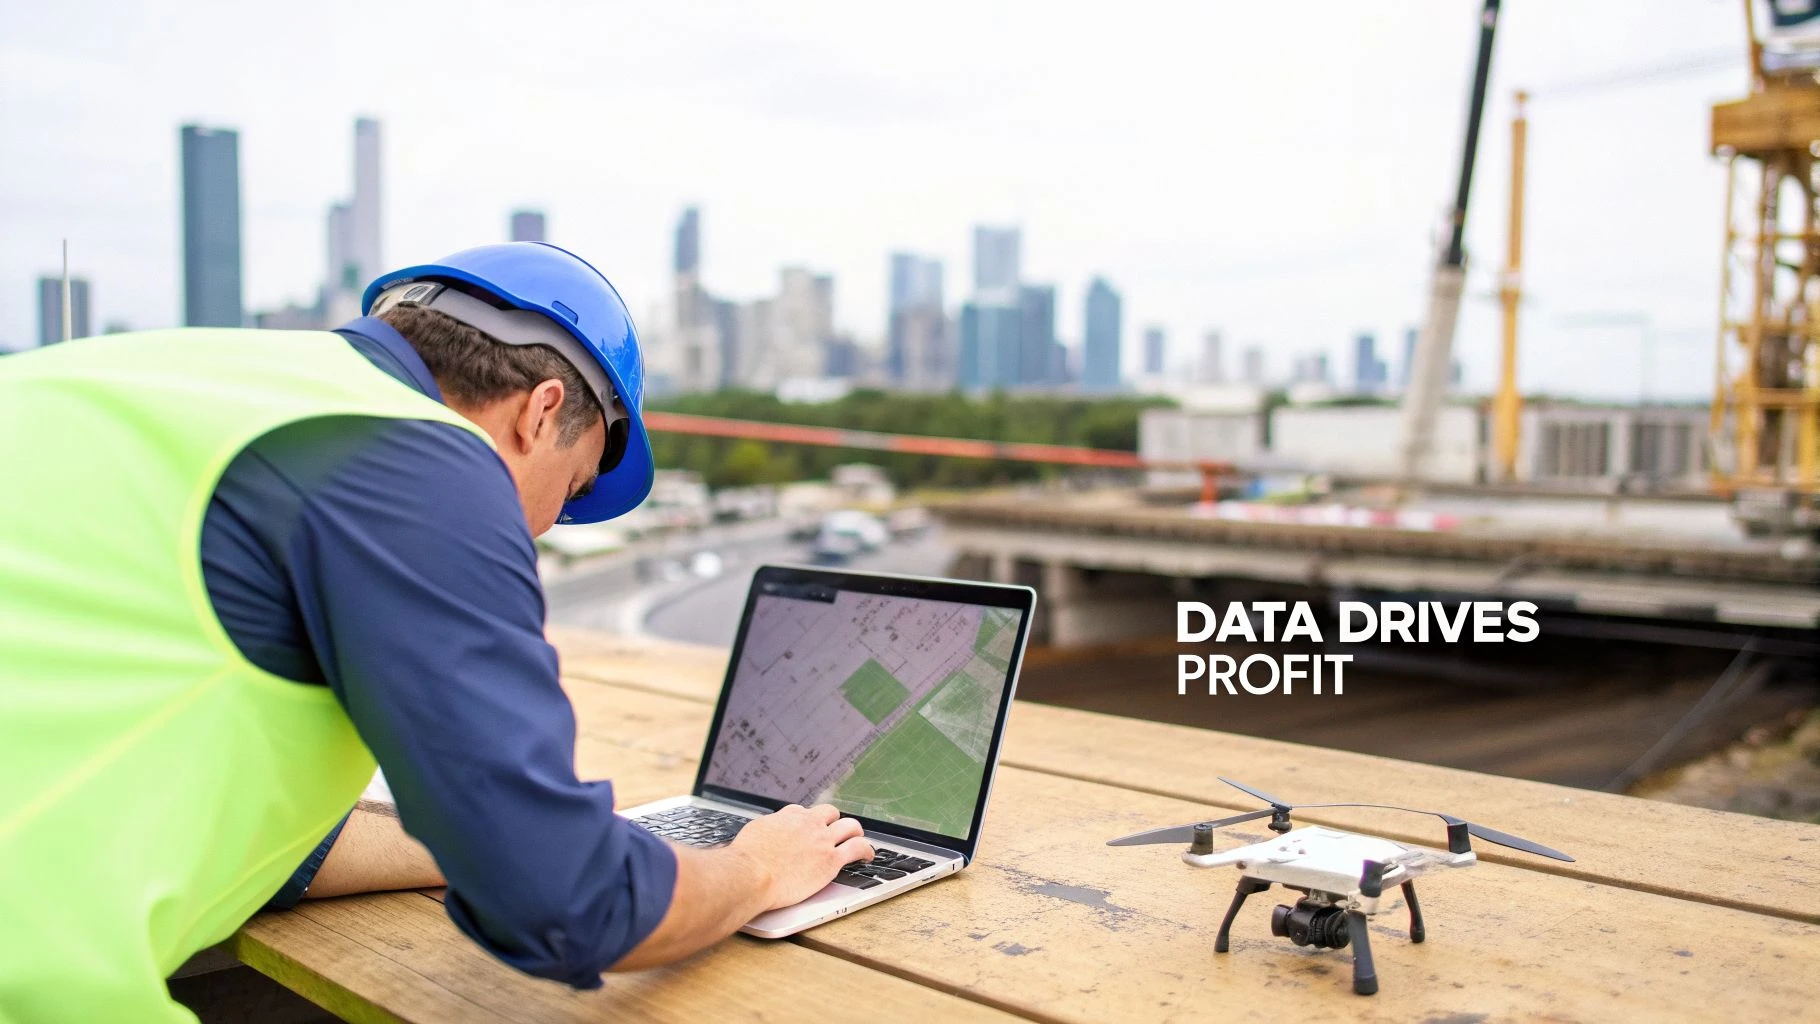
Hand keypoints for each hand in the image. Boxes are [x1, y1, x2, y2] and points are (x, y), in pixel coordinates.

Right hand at [731, 803, 872, 909]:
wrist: (752, 874)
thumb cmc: (746, 860)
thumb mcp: (753, 833)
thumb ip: (764, 832)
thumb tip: (762, 835)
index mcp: (787, 817)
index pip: (803, 812)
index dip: (807, 821)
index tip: (808, 828)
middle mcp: (808, 823)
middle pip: (830, 812)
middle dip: (834, 820)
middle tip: (836, 830)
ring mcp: (822, 840)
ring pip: (849, 826)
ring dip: (854, 831)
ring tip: (857, 839)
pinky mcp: (831, 859)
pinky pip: (857, 848)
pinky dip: (866, 850)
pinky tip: (868, 855)